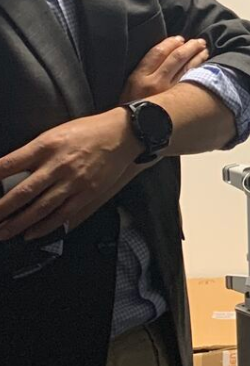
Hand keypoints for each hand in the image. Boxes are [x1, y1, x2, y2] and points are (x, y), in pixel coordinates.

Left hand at [0, 110, 137, 241]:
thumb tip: (9, 170)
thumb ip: (33, 153)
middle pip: (23, 191)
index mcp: (46, 145)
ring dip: (18, 223)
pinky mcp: (88, 193)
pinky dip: (45, 226)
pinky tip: (31, 233)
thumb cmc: (87, 132)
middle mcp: (58, 164)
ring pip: (40, 208)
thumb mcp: (54, 134)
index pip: (9, 164)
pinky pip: (63, 214)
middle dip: (2, 208)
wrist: (122, 134)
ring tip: (3, 232)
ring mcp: (74, 181)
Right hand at [121, 35, 207, 103]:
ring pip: (187, 68)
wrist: (132, 134)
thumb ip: (144, 72)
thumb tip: (163, 56)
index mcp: (139, 77)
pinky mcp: (179, 102)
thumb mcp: (130, 88)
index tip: (179, 39)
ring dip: (198, 56)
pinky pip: (192, 82)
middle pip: (176, 57)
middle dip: (189, 47)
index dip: (170, 43)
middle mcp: (154, 82)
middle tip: (199, 41)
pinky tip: (206, 66)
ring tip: (204, 50)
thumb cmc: (130, 110)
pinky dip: (200, 71)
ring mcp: (169, 92)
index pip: (157, 52)